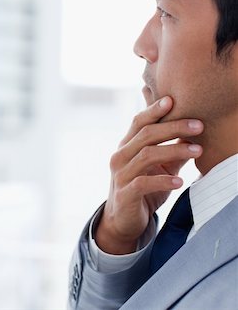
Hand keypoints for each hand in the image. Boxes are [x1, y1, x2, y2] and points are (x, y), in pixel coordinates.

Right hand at [95, 96, 203, 253]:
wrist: (123, 220)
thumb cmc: (143, 188)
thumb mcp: (158, 165)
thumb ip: (171, 147)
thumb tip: (193, 131)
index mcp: (127, 145)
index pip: (138, 121)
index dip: (154, 110)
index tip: (173, 100)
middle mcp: (120, 156)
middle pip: (146, 134)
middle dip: (174, 127)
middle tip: (199, 126)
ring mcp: (120, 174)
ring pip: (147, 155)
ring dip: (174, 150)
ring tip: (197, 151)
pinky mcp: (125, 194)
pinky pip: (144, 183)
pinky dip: (163, 180)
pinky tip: (180, 181)